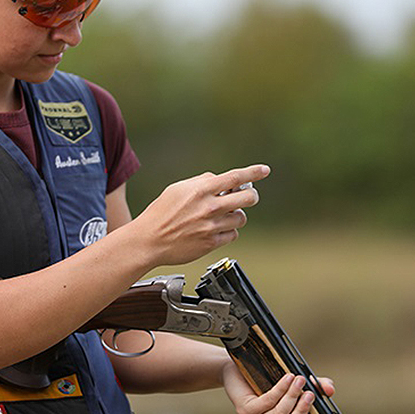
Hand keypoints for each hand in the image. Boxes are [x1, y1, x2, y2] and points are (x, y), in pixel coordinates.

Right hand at [125, 164, 269, 266]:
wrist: (149, 240)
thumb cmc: (160, 214)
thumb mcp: (177, 189)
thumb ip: (201, 182)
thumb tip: (219, 181)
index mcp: (201, 190)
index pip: (235, 178)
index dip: (253, 173)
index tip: (264, 170)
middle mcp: (209, 207)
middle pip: (247, 199)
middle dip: (251, 196)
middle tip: (247, 197)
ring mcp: (212, 226)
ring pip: (241, 218)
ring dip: (236, 215)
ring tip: (223, 216)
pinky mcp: (212, 243)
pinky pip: (232, 235)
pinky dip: (228, 231)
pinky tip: (216, 229)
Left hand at [222, 362, 335, 413]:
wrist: (236, 371)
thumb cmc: (266, 381)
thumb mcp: (294, 386)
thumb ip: (314, 388)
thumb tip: (329, 390)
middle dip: (302, 412)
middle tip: (310, 395)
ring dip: (292, 397)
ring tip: (300, 380)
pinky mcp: (244, 410)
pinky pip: (267, 402)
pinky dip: (280, 389)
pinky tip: (287, 378)